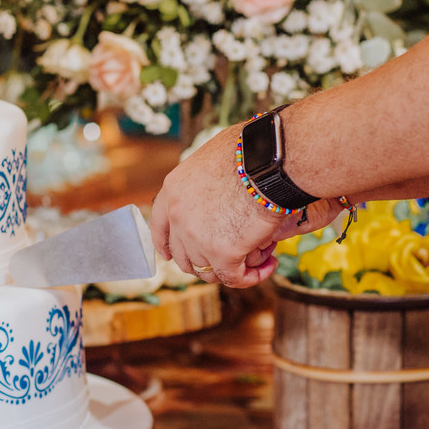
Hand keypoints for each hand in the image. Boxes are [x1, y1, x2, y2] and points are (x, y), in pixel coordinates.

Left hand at [150, 122, 340, 287]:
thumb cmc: (251, 151)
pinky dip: (252, 277)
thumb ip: (204, 181)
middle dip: (203, 261)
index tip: (169, 256)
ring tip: (257, 258)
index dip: (165, 244)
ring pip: (208, 269)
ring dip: (232, 268)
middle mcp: (179, 215)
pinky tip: (269, 265)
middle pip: (183, 254)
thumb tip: (216, 188)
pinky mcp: (222, 253)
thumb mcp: (212, 159)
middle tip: (227, 260)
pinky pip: (234, 277)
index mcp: (173, 189)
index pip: (159, 226)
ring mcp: (197, 237)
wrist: (269, 160)